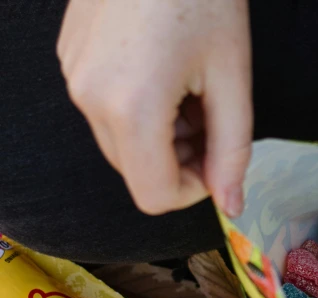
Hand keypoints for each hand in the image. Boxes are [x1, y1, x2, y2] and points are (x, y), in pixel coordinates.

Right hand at [57, 0, 251, 216]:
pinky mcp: (71, 57)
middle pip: (137, 172)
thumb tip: (232, 206)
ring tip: (192, 88)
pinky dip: (140, 109)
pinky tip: (166, 70)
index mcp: (131, 107)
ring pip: (121, 143)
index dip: (196, 188)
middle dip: (180, 160)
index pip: (155, 195)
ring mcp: (73, 74)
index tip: (219, 157)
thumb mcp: (233, 80)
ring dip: (162, 136)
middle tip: (211, 116)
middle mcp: (89, 97)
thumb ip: (233, 151)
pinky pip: (105, 110)